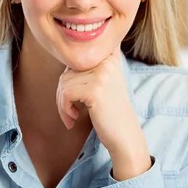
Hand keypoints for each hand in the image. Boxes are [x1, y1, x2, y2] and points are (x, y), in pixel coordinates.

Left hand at [56, 47, 151, 179]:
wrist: (125, 136)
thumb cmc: (110, 112)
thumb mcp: (106, 82)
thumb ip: (92, 66)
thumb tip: (64, 52)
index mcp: (109, 57)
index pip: (77, 56)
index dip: (70, 74)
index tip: (74, 95)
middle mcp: (107, 62)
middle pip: (67, 70)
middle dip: (62, 92)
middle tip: (69, 110)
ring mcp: (102, 75)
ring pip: (64, 82)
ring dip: (62, 103)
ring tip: (72, 115)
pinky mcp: (94, 90)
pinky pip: (66, 93)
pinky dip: (64, 109)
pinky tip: (74, 118)